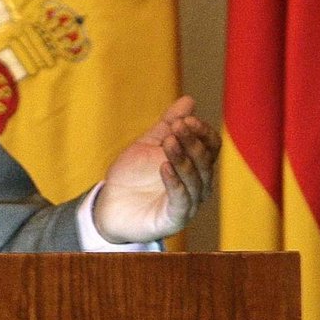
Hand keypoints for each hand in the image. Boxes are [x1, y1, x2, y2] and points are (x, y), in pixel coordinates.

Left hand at [93, 96, 220, 243]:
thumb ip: (168, 124)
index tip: (186, 119)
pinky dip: (175, 183)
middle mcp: (198, 185)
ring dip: (183, 159)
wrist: (109, 206)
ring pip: (196, 180)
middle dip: (192, 142)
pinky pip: (181, 201)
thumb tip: (189, 99)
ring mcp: (188, 204)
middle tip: (178, 126)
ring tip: (169, 142)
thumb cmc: (132, 176)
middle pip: (206, 162)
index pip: (211, 146)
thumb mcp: (148, 145)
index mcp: (195, 166)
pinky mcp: (174, 219)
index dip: (202, 132)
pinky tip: (164, 167)